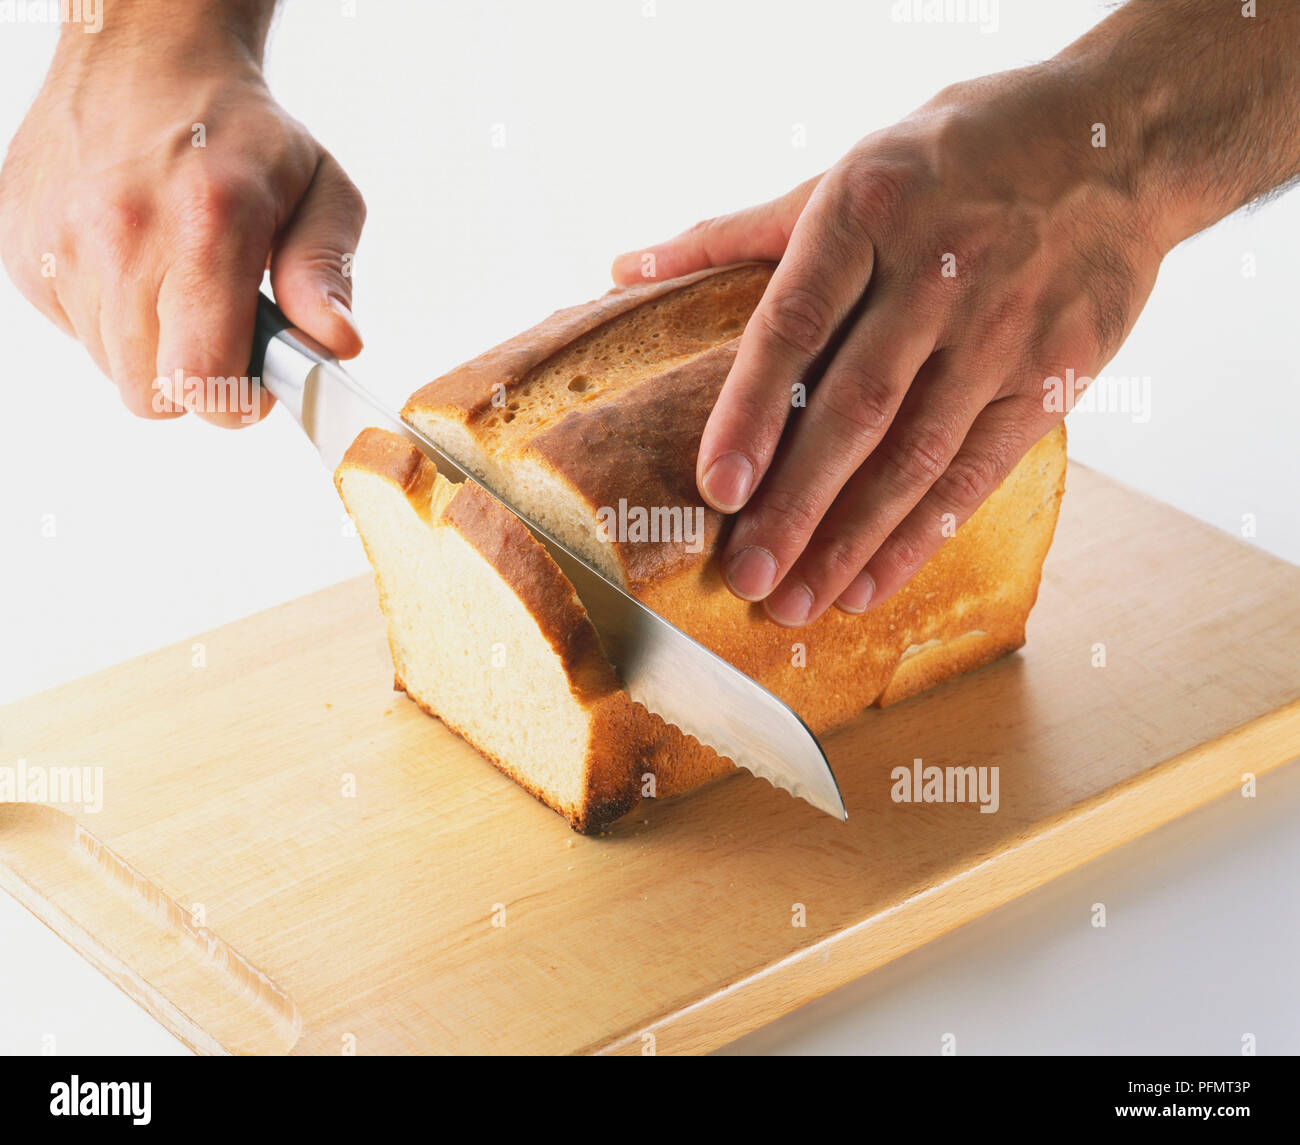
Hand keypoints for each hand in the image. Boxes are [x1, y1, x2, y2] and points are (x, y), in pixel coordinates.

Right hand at [0, 15, 364, 425]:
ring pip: (112, 367)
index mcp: (206, 226)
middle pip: (151, 394)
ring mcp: (58, 242)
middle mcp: (120, 237)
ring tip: (178, 284)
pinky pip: (75, 329)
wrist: (144, 53)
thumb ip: (326, 273)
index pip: (202, 380)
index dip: (236, 400)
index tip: (256, 379)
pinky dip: (110, 316)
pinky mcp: (20, 245)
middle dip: (196, 381)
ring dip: (153, 349)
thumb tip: (336, 343)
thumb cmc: (240, 128)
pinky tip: (135, 264)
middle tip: (222, 331)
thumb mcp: (321, 189)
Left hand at [613, 66, 1165, 623]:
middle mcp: (937, 271)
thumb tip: (627, 268)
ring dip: (851, 539)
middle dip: (797, 505)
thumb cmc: (959, 154)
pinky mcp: (1052, 373)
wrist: (1118, 140)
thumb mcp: (850, 168)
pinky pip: (978, 470)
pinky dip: (921, 535)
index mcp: (868, 209)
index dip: (752, 411)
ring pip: (916, 454)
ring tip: (798, 603)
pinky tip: (873, 585)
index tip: (717, 487)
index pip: (795, 324)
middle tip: (748, 578)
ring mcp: (1001, 328)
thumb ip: (739, 231)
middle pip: (855, 408)